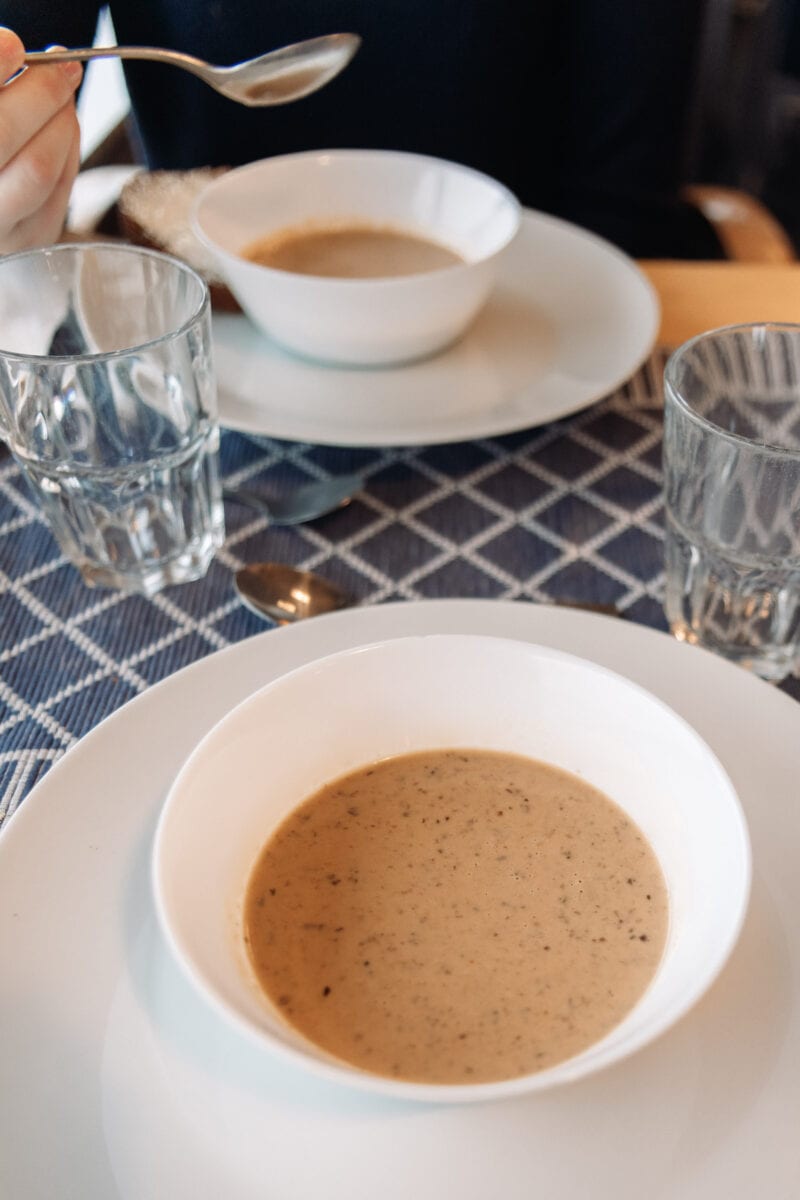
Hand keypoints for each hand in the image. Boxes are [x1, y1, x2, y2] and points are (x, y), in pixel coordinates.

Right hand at [0, 27, 82, 252]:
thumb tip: (14, 52)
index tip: (13, 46)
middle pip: (5, 134)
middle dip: (41, 92)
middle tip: (60, 66)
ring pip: (39, 167)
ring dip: (62, 120)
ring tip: (63, 93)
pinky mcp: (30, 238)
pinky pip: (60, 190)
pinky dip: (68, 148)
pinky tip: (63, 125)